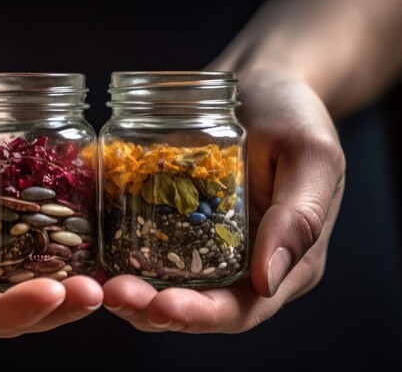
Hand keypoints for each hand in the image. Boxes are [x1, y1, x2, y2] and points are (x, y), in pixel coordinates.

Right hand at [0, 84, 102, 337]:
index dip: (8, 312)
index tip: (52, 292)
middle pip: (2, 317)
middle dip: (50, 311)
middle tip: (91, 292)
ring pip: (24, 300)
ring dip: (65, 301)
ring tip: (100, 285)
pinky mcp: (9, 245)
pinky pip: (37, 270)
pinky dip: (68, 273)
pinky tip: (98, 265)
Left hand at [102, 70, 345, 332]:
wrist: (263, 85)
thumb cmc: (294, 113)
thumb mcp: (309, 155)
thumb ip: (299, 216)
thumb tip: (266, 282)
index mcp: (286, 262)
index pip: (240, 309)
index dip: (200, 315)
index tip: (160, 308)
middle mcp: (243, 264)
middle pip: (194, 305)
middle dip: (150, 307)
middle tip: (112, 293)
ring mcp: (208, 245)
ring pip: (164, 284)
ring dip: (129, 288)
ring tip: (93, 283)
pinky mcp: (180, 222)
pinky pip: (148, 248)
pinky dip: (120, 257)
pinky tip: (92, 254)